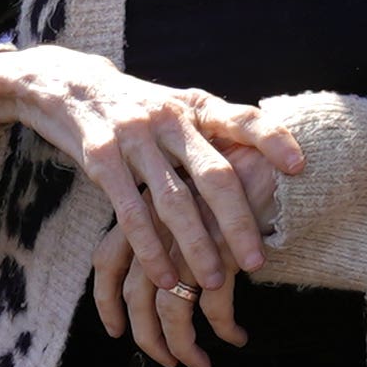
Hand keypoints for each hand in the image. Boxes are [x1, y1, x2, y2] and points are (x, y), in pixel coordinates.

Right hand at [0, 47, 302, 366]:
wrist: (69, 84)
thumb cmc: (138, 106)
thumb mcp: (179, 106)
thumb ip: (214, 133)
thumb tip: (269, 166)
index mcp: (196, 105)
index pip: (243, 117)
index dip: (272, 139)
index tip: (298, 167)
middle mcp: (170, 118)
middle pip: (213, 174)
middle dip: (238, 221)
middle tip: (257, 261)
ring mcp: (134, 136)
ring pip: (173, 201)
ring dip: (195, 246)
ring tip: (213, 282)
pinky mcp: (101, 157)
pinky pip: (130, 211)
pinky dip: (150, 248)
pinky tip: (165, 277)